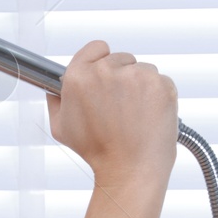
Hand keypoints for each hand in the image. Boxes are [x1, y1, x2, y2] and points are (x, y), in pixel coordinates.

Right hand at [47, 39, 177, 186]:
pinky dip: (157, 95)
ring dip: (139, 86)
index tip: (104, 76)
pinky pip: (160, 81)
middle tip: (118, 105)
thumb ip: (56, 100)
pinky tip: (147, 115)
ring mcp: (137, 76)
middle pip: (120, 58)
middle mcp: (107, 71)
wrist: (130, 170)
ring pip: (142, 70)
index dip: (99, 61)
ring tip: (133, 114)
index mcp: (79, 77)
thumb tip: (56, 86)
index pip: (95, 47)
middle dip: (120, 76)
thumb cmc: (97, 152)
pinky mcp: (161, 84)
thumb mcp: (61, 127)